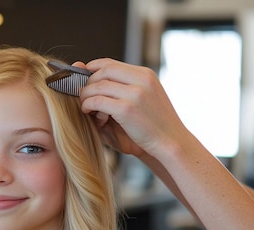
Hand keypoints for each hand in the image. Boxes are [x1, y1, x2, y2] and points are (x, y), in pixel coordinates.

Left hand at [75, 58, 191, 160]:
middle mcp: (141, 80)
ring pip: (97, 86)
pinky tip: (89, 112)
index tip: (83, 80)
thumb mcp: (143, 98)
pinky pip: (97, 101)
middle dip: (88, 83)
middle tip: (83, 96)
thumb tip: (94, 78)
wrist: (171, 142)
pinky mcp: (126, 109)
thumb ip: (121, 88)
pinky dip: (88, 105)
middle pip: (102, 72)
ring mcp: (135, 93)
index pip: (110, 63)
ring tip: (86, 107)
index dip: (92, 69)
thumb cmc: (153, 124)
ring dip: (86, 96)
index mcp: (145, 75)